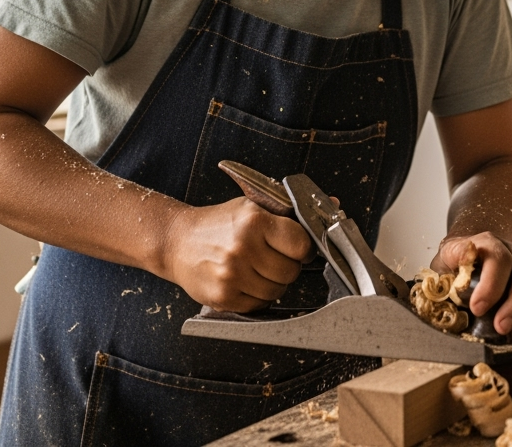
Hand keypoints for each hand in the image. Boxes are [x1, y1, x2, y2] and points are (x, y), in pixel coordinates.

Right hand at [161, 197, 313, 311]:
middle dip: (287, 266)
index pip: (301, 244)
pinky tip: (245, 281)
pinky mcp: (222, 298)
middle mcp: (242, 248)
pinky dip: (257, 297)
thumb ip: (292, 211)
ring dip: (273, 284)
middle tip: (272, 257)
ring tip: (257, 268)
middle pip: (291, 271)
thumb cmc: (218, 223)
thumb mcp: (253, 205)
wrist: (177, 241)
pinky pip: (258, 306)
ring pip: (277, 292)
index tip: (296, 247)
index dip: (302, 248)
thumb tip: (334, 206)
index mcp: (253, 221)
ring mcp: (231, 275)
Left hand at [434, 233, 511, 349]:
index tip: (477, 308)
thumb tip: (438, 312)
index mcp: (483, 244)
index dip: (490, 283)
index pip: (494, 257)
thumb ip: (442, 284)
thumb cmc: (455, 261)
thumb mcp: (442, 265)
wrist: (473, 244)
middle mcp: (508, 250)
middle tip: (500, 327)